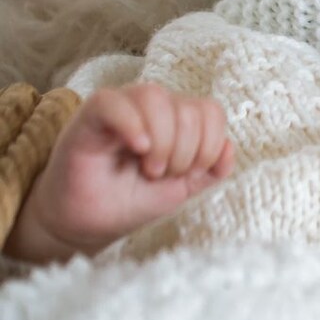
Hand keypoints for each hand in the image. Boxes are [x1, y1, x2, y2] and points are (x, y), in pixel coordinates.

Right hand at [3, 83, 234, 264]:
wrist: (91, 221)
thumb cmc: (134, 198)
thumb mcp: (183, 188)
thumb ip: (211, 170)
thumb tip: (229, 147)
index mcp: (177, 119)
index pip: (210, 110)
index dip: (209, 145)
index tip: (188, 173)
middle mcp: (152, 107)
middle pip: (188, 109)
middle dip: (184, 152)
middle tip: (160, 174)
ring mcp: (121, 107)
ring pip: (156, 98)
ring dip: (162, 142)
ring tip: (148, 168)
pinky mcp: (90, 115)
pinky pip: (114, 102)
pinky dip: (132, 125)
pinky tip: (138, 149)